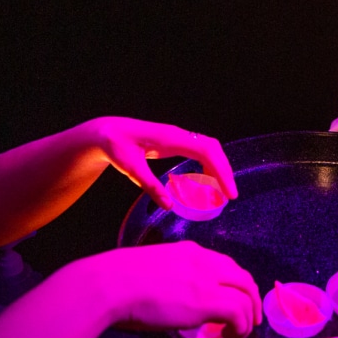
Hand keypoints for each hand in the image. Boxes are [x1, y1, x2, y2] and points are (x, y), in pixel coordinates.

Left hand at [68, 117, 237, 209]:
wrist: (107, 131)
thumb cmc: (116, 146)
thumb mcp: (130, 168)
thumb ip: (150, 185)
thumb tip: (169, 206)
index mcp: (171, 138)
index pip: (206, 151)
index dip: (220, 170)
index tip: (228, 191)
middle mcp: (179, 135)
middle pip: (213, 148)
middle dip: (225, 171)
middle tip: (230, 196)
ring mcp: (179, 137)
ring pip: (209, 148)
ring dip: (218, 167)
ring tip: (222, 190)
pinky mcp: (176, 141)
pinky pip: (200, 150)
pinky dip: (209, 164)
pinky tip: (207, 180)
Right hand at [69, 241, 261, 337]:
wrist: (109, 285)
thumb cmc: (117, 281)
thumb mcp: (152, 270)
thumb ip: (169, 278)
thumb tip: (172, 296)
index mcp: (189, 252)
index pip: (225, 265)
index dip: (235, 285)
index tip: (234, 300)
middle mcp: (203, 261)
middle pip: (243, 278)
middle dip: (252, 299)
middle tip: (250, 319)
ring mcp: (205, 279)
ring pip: (246, 295)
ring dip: (248, 317)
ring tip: (240, 334)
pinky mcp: (205, 300)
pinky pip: (238, 312)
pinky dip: (241, 327)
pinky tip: (231, 336)